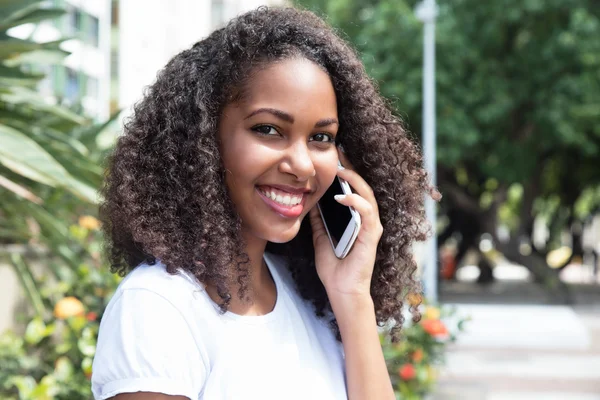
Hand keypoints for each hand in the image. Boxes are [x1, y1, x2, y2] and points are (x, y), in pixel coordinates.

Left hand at [309, 150, 382, 299]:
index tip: (335, 155)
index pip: (353, 189)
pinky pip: (367, 213)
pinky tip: (341, 196)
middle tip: (340, 151)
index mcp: (357, 219)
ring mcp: (372, 227)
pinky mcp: (372, 236)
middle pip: (363, 186)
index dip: (346, 171)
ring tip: (340, 169)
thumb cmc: (334, 267)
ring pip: (368, 195)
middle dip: (351, 167)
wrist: (341, 291)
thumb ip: (319, 220)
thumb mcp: (321, 238)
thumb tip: (309, 201)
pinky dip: (356, 202)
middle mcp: (368, 220)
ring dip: (354, 181)